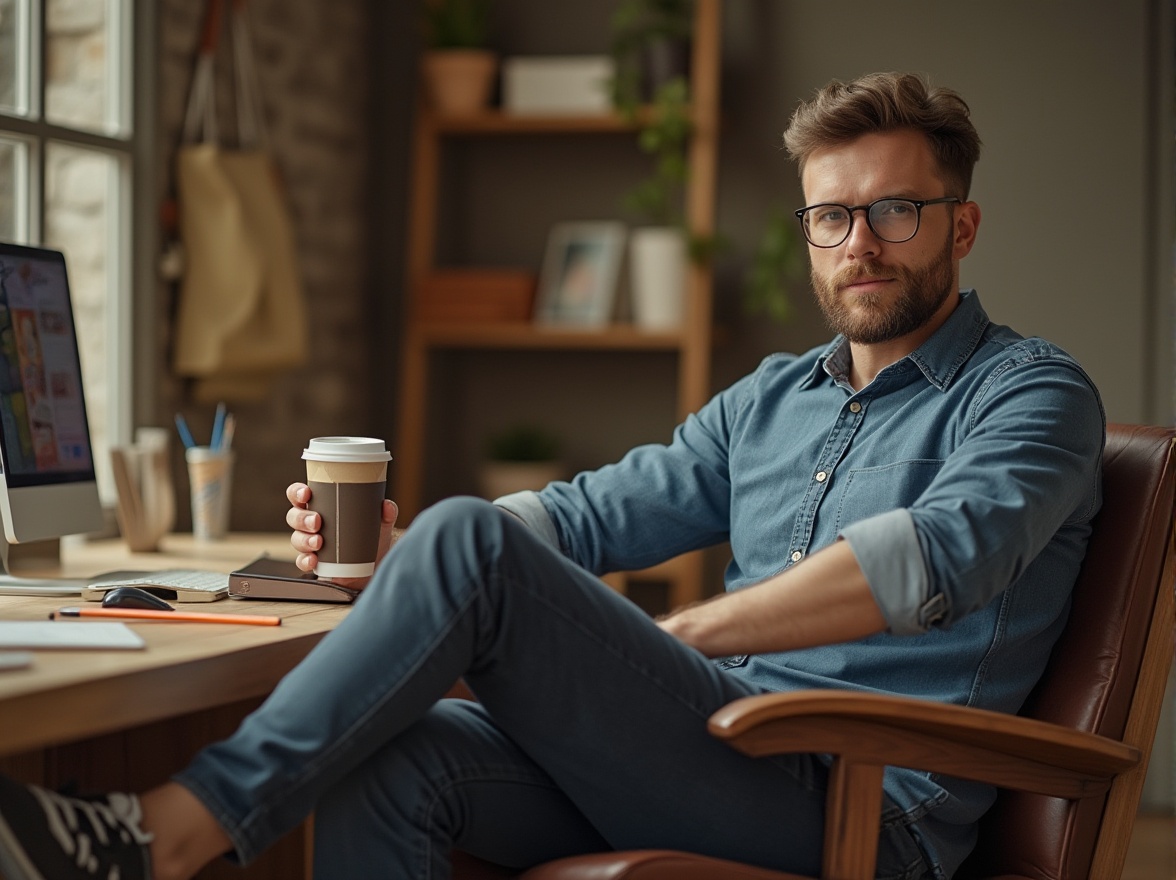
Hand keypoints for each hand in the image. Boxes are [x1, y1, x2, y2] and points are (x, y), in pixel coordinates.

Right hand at [285, 482, 400, 588]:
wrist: (372, 566)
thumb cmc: (369, 537)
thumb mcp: (379, 523)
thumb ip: (386, 512)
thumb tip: (387, 505)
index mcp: (321, 506)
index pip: (300, 495)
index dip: (297, 492)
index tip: (306, 493)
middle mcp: (310, 523)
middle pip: (294, 516)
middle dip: (302, 518)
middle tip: (317, 521)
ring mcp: (309, 543)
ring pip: (296, 538)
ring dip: (305, 539)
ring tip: (319, 541)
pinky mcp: (312, 562)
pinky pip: (302, 561)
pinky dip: (306, 560)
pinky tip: (314, 560)